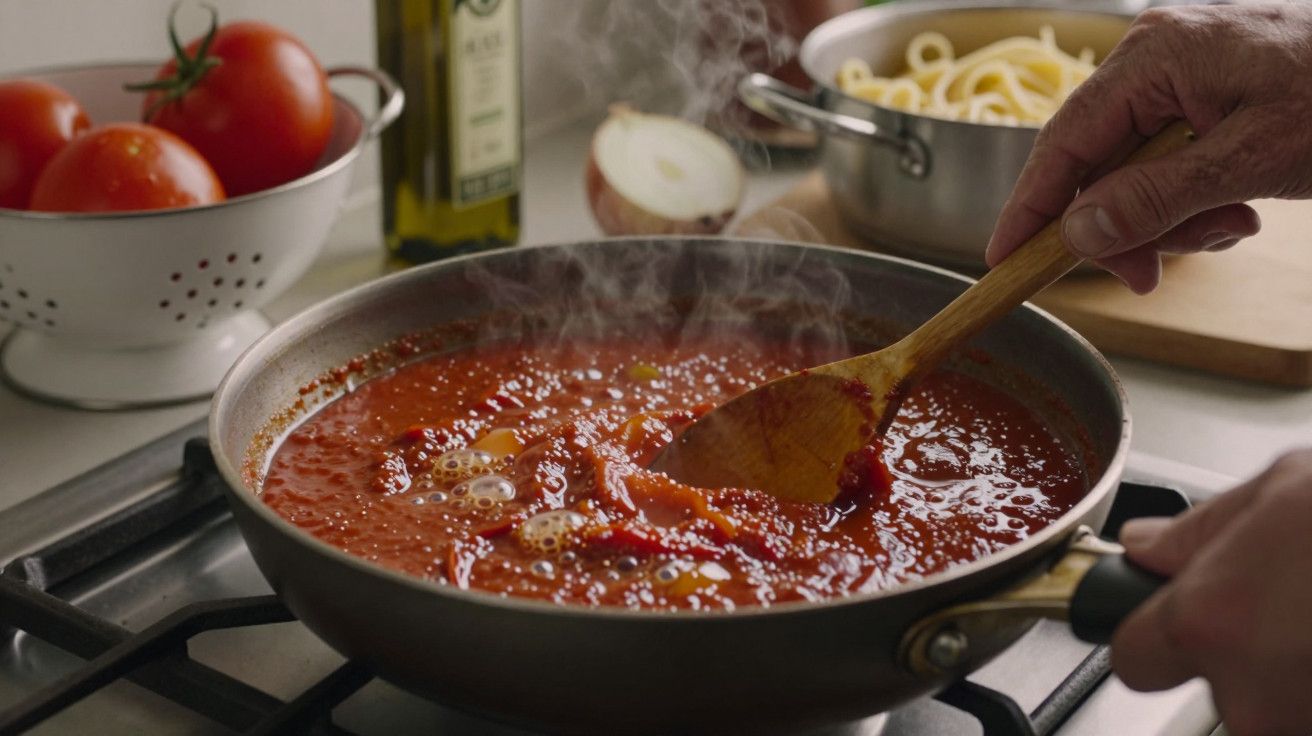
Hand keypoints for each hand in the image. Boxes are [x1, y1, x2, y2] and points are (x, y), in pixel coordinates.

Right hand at [986, 4, 1311, 292]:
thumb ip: (1156, 198)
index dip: (1030, 207)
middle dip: (1124, 226)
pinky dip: (1195, 198)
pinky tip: (1240, 206)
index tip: (1003, 259)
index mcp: (1154, 56)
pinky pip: (1170, 159)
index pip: (1062, 142)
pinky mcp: (1208, 92)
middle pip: (1096, 163)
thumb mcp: (1251, 160)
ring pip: (1134, 171)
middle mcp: (1157, 57)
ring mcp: (1183, 73)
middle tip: (1151, 274)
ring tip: (1231, 225)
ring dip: (1171, 218)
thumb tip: (1078, 233)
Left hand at [1112, 447, 1311, 735]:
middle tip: (1293, 615)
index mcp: (1209, 622)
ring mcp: (1308, 720)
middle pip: (1220, 700)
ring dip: (1302, 678)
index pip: (1134, 659)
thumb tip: (1146, 547)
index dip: (1153, 636)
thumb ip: (1198, 531)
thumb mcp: (1280, 488)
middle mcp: (1254, 693)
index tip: (1172, 624)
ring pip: (1279, 712)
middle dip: (1247, 663)